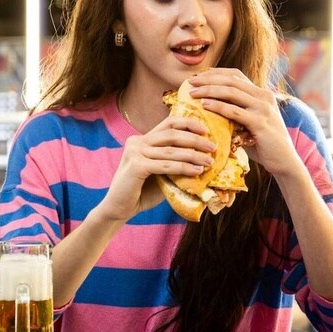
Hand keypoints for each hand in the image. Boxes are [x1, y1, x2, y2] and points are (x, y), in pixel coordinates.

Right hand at [99, 116, 216, 220]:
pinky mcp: (136, 166)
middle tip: (213, 147)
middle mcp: (137, 141)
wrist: (120, 208)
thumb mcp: (160, 172)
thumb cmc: (142, 191)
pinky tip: (197, 172)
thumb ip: (174, 162)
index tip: (206, 130)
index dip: (188, 123)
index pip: (168, 123)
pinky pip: (166, 165)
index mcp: (142, 139)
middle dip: (195, 140)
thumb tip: (203, 157)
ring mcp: (135, 152)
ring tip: (209, 162)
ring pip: (171, 151)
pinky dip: (183, 168)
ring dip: (193, 155)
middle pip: (172, 134)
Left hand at [187, 69, 301, 175]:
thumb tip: (208, 108)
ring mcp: (263, 109)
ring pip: (232, 92)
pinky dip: (218, 106)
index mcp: (261, 93)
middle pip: (231, 80)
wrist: (284, 161)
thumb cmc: (262, 144)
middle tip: (190, 83)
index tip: (197, 77)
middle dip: (208, 79)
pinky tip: (204, 105)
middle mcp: (264, 96)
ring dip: (209, 90)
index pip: (236, 75)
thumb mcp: (249, 123)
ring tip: (192, 93)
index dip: (215, 73)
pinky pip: (235, 111)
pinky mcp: (260, 123)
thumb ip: (235, 113)